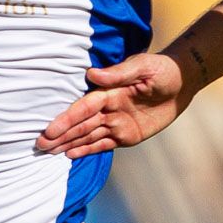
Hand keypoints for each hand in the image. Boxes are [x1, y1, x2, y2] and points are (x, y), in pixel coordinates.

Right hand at [35, 52, 195, 158]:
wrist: (182, 82)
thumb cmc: (162, 70)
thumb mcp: (144, 68)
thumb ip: (118, 73)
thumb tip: (92, 75)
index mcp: (109, 92)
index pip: (84, 108)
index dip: (67, 119)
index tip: (50, 130)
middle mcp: (109, 108)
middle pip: (81, 125)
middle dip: (61, 135)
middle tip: (39, 145)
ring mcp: (116, 123)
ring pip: (87, 136)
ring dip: (68, 144)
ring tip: (48, 152)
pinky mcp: (127, 135)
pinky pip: (103, 144)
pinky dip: (87, 150)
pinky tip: (70, 155)